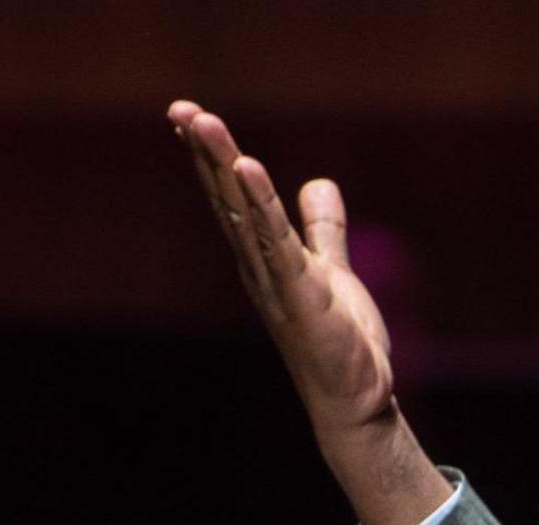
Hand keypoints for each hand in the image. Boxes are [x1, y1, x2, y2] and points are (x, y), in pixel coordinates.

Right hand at [167, 100, 449, 524]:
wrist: (358, 401)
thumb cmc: (340, 344)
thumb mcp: (332, 271)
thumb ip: (323, 229)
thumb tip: (318, 183)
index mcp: (263, 258)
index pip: (231, 198)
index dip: (211, 157)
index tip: (188, 116)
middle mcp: (259, 268)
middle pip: (227, 199)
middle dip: (205, 153)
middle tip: (180, 108)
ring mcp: (276, 283)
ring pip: (245, 214)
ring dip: (223, 167)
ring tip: (204, 124)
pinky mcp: (302, 298)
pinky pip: (279, 243)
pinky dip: (263, 206)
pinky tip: (249, 170)